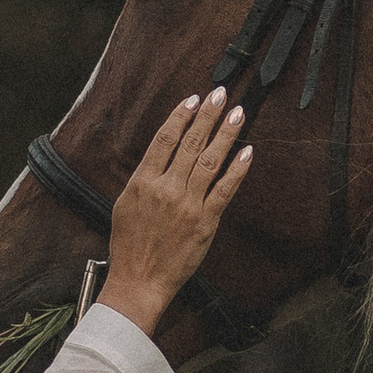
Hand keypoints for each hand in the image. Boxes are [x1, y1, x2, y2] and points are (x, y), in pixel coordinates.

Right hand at [100, 93, 253, 339]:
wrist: (139, 280)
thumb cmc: (129, 245)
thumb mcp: (125, 205)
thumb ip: (144, 179)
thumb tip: (160, 155)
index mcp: (143, 182)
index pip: (164, 139)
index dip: (181, 116)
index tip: (193, 99)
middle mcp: (166, 189)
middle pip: (191, 143)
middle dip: (207, 115)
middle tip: (220, 93)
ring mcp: (187, 205)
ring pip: (210, 161)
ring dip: (226, 134)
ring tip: (237, 113)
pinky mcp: (205, 222)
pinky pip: (225, 190)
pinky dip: (237, 170)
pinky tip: (246, 151)